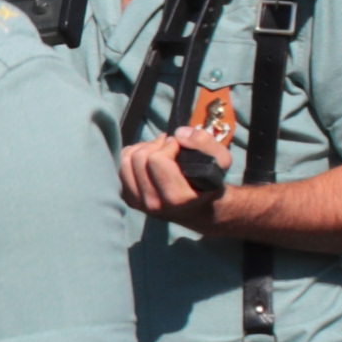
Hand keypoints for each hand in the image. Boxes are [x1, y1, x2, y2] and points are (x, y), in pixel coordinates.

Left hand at [118, 133, 235, 229]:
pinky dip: (132, 156)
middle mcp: (154, 204)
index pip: (157, 159)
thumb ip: (204, 143)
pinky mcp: (128, 199)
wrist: (200, 208)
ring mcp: (138, 203)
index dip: (168, 145)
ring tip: (159, 149)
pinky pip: (121, 168)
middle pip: (138, 158)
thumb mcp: (220, 161)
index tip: (178, 145)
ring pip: (125, 161)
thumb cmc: (210, 182)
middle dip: (154, 145)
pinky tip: (148, 157)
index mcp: (176, 198)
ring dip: (142, 149)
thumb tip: (178, 133)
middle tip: (168, 144)